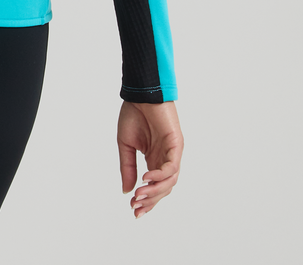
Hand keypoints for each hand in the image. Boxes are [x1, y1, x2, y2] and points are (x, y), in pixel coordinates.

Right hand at [117, 99, 182, 218]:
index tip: (133, 209)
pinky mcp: (176, 145)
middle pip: (163, 188)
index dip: (145, 200)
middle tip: (136, 207)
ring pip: (169, 181)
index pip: (153, 186)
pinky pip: (171, 166)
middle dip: (150, 200)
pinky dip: (160, 175)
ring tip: (139, 195)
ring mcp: (172, 153)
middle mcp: (165, 159)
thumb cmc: (134, 114)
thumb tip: (126, 190)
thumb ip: (128, 167)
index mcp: (154, 159)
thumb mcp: (126, 144)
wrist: (140, 93)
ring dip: (154, 191)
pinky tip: (146, 177)